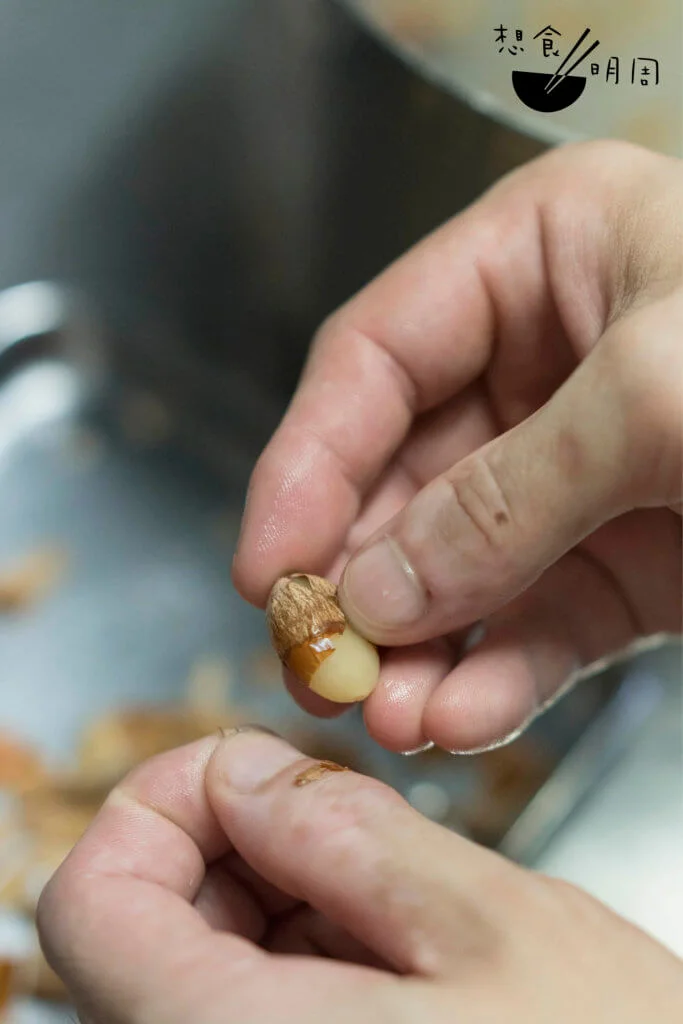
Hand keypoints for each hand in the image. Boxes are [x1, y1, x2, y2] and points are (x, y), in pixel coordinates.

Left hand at [38, 729, 682, 1022]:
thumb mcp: (491, 927)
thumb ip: (343, 829)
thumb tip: (242, 769)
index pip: (91, 905)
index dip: (159, 803)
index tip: (244, 766)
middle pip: (139, 932)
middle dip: (232, 844)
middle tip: (341, 819)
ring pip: (192, 971)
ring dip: (271, 899)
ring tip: (387, 892)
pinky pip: (244, 1015)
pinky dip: (294, 959)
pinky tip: (384, 950)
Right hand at [233, 140, 681, 753]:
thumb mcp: (660, 400)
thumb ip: (505, 498)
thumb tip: (375, 590)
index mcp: (543, 259)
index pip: (375, 359)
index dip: (307, 462)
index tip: (265, 559)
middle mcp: (548, 363)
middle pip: (405, 477)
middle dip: (361, 579)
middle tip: (319, 662)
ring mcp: (582, 472)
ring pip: (462, 568)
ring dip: (421, 646)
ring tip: (385, 714)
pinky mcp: (629, 562)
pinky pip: (539, 623)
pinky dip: (497, 677)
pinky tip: (460, 719)